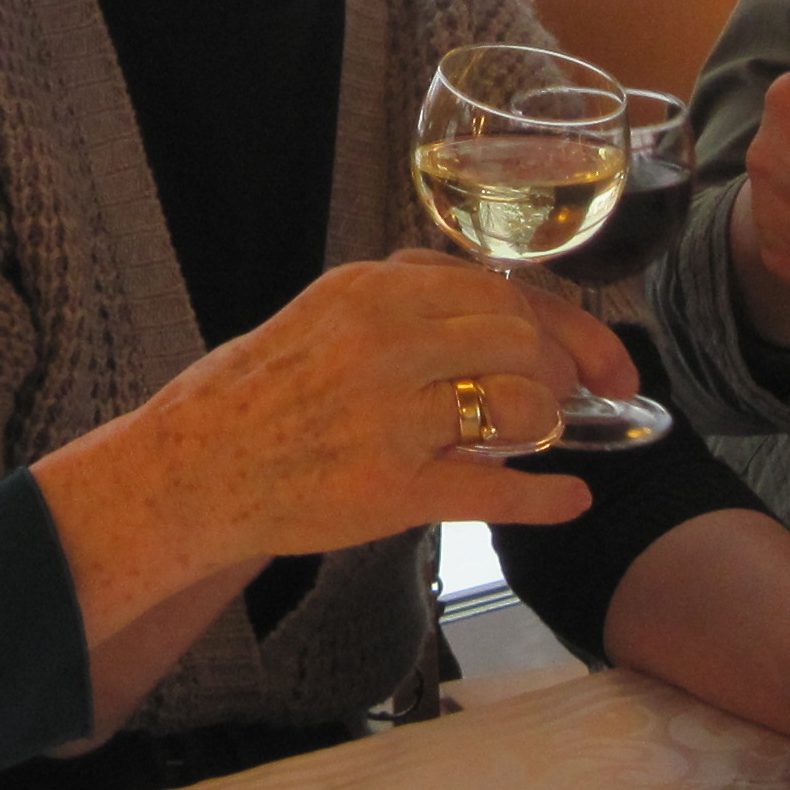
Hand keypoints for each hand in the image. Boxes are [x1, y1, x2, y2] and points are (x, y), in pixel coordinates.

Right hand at [33, 256, 621, 650]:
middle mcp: (384, 340)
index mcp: (372, 289)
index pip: (501, 290)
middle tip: (584, 399)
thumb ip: (405, 305)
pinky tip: (569, 501)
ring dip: (548, 425)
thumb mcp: (327, 314)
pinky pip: (492, 490)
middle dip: (567, 372)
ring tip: (544, 438)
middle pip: (520, 340)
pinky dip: (545, 499)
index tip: (599, 356)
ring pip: (517, 406)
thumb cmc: (258, 394)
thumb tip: (502, 317)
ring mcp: (387, 416)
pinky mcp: (388, 488)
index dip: (569, 325)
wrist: (190, 469)